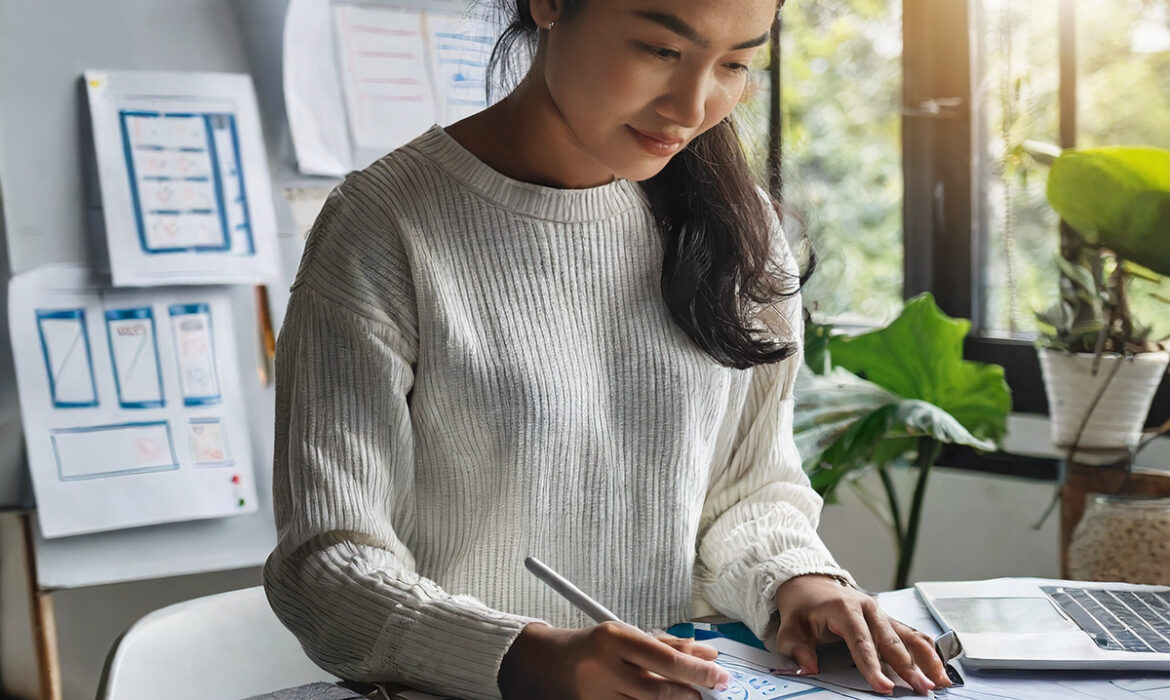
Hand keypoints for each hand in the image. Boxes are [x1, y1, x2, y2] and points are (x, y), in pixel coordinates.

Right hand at [498, 621, 729, 698]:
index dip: (697, 670)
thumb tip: (707, 655)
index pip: (664, 658)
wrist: (544, 663)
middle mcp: (603, 667)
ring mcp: (596, 694)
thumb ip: (666, 645)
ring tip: (691, 697)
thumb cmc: (593, 645)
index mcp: (613, 638)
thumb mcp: (626, 635)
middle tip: (712, 689)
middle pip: (658, 689)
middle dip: (692, 691)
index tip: (720, 674)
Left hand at [774, 574, 950, 695]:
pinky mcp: (888, 620)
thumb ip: (797, 649)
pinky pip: (911, 635)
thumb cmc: (802, 608)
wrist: (810, 584)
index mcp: (844, 609)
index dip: (872, 666)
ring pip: (909, 636)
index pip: (861, 642)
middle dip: (908, 668)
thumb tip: (808, 668)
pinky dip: (927, 651)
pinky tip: (938, 667)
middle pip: (891, 642)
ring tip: (941, 680)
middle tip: (922, 689)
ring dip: (927, 659)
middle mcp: (868, 608)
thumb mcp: (789, 629)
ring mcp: (881, 613)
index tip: (883, 687)